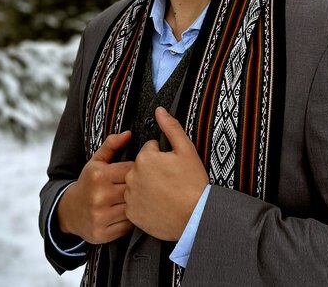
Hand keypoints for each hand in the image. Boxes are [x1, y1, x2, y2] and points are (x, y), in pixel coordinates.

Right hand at [57, 131, 134, 244]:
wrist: (69, 212)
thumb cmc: (88, 183)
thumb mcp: (96, 162)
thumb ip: (112, 145)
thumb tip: (128, 133)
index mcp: (99, 175)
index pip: (132, 170)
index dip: (139, 171)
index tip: (141, 173)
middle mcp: (99, 196)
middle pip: (134, 190)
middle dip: (141, 189)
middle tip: (144, 188)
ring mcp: (100, 216)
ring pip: (133, 209)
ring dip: (138, 205)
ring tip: (138, 201)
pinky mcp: (102, 234)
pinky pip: (128, 226)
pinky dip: (132, 221)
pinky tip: (130, 215)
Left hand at [124, 107, 209, 240]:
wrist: (196, 216)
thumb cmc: (193, 182)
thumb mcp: (187, 149)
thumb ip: (170, 127)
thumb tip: (159, 110)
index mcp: (144, 158)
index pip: (150, 151)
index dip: (163, 158)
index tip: (173, 168)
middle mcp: (133, 176)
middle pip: (141, 167)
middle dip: (153, 171)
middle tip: (171, 182)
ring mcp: (131, 196)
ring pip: (136, 184)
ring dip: (146, 187)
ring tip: (165, 194)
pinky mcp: (132, 213)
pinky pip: (134, 203)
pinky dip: (143, 204)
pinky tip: (159, 206)